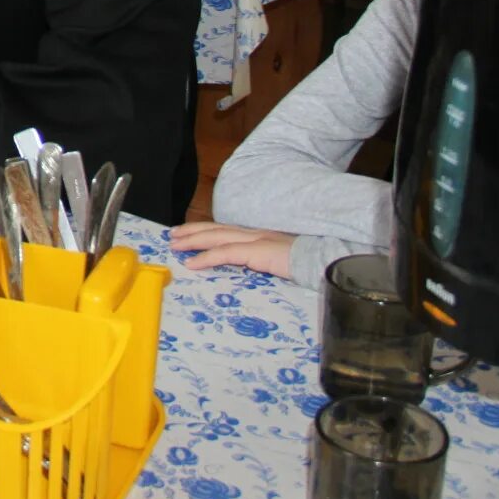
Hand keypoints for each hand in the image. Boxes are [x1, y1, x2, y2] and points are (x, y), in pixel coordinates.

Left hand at [170, 221, 296, 278]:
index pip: (227, 230)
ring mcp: (256, 240)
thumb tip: (251, 269)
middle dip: (192, 231)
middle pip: (216, 228)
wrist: (326, 261)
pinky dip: (207, 257)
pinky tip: (193, 263)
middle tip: (173, 235)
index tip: (189, 233)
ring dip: (193, 240)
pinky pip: (225, 254)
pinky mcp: (257, 251)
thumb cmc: (308, 264)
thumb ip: (265, 261)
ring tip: (176, 244)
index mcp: (260, 235)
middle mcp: (255, 233)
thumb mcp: (281, 261)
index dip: (207, 230)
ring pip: (216, 237)